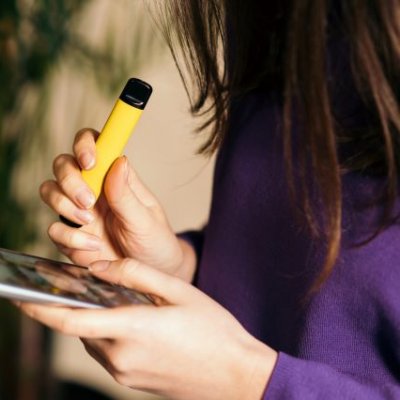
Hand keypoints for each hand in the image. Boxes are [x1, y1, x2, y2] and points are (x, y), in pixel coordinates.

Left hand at [19, 258, 276, 399]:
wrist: (236, 375)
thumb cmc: (212, 330)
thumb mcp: (178, 291)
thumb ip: (135, 274)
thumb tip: (99, 268)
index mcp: (131, 329)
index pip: (70, 319)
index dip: (39, 308)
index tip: (17, 295)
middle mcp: (121, 357)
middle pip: (82, 327)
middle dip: (77, 306)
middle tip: (86, 283)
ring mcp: (125, 374)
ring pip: (95, 340)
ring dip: (96, 320)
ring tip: (116, 300)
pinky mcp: (132, 382)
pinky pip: (109, 353)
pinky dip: (109, 333)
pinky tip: (132, 320)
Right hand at [40, 129, 193, 279]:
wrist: (152, 274)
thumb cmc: (154, 241)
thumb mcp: (146, 220)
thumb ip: (127, 195)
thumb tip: (119, 160)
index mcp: (115, 178)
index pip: (94, 145)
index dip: (85, 144)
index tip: (89, 161)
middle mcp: (94, 190)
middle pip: (63, 165)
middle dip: (70, 180)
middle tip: (89, 201)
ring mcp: (79, 212)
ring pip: (50, 191)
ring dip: (64, 205)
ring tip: (90, 222)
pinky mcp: (71, 236)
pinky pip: (54, 229)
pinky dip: (69, 238)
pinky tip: (94, 247)